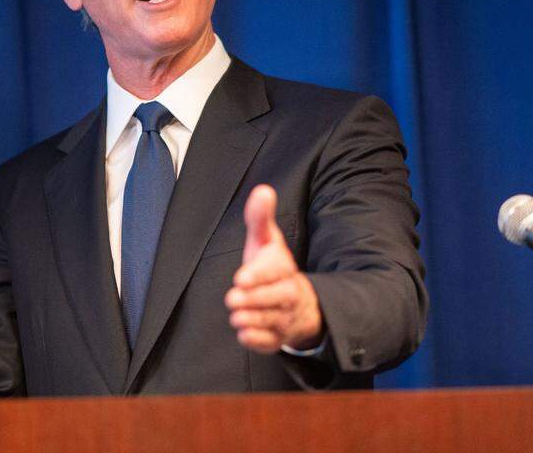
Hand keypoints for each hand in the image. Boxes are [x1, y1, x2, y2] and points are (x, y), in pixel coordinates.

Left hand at [224, 185, 321, 353]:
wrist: (300, 302)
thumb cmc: (274, 267)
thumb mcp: (268, 241)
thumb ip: (261, 218)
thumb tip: (262, 190)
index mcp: (283, 268)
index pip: (274, 271)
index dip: (258, 275)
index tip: (241, 278)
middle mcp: (287, 293)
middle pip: (275, 298)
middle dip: (254, 299)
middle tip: (233, 298)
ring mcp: (285, 317)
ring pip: (272, 320)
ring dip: (254, 319)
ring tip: (236, 316)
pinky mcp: (278, 337)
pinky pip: (272, 342)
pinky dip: (259, 340)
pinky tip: (244, 335)